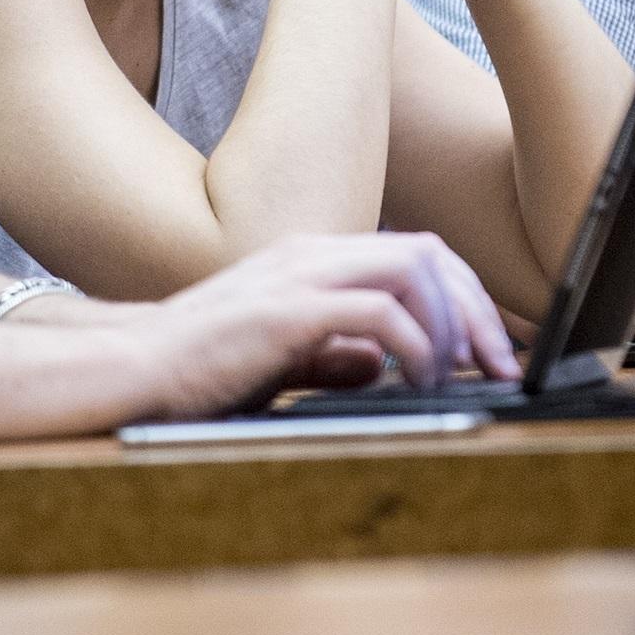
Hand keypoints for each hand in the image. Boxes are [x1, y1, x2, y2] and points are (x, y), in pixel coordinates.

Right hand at [136, 231, 518, 414]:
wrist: (131, 369)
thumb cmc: (199, 369)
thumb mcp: (284, 360)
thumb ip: (335, 356)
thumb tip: (387, 363)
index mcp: (313, 259)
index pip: (416, 257)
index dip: (466, 299)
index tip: (493, 351)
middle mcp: (312, 254)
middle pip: (430, 254)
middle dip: (478, 309)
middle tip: (503, 364)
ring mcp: (298, 276)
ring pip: (414, 270)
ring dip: (455, 322)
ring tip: (469, 372)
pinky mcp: (285, 311)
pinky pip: (376, 311)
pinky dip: (415, 344)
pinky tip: (421, 380)